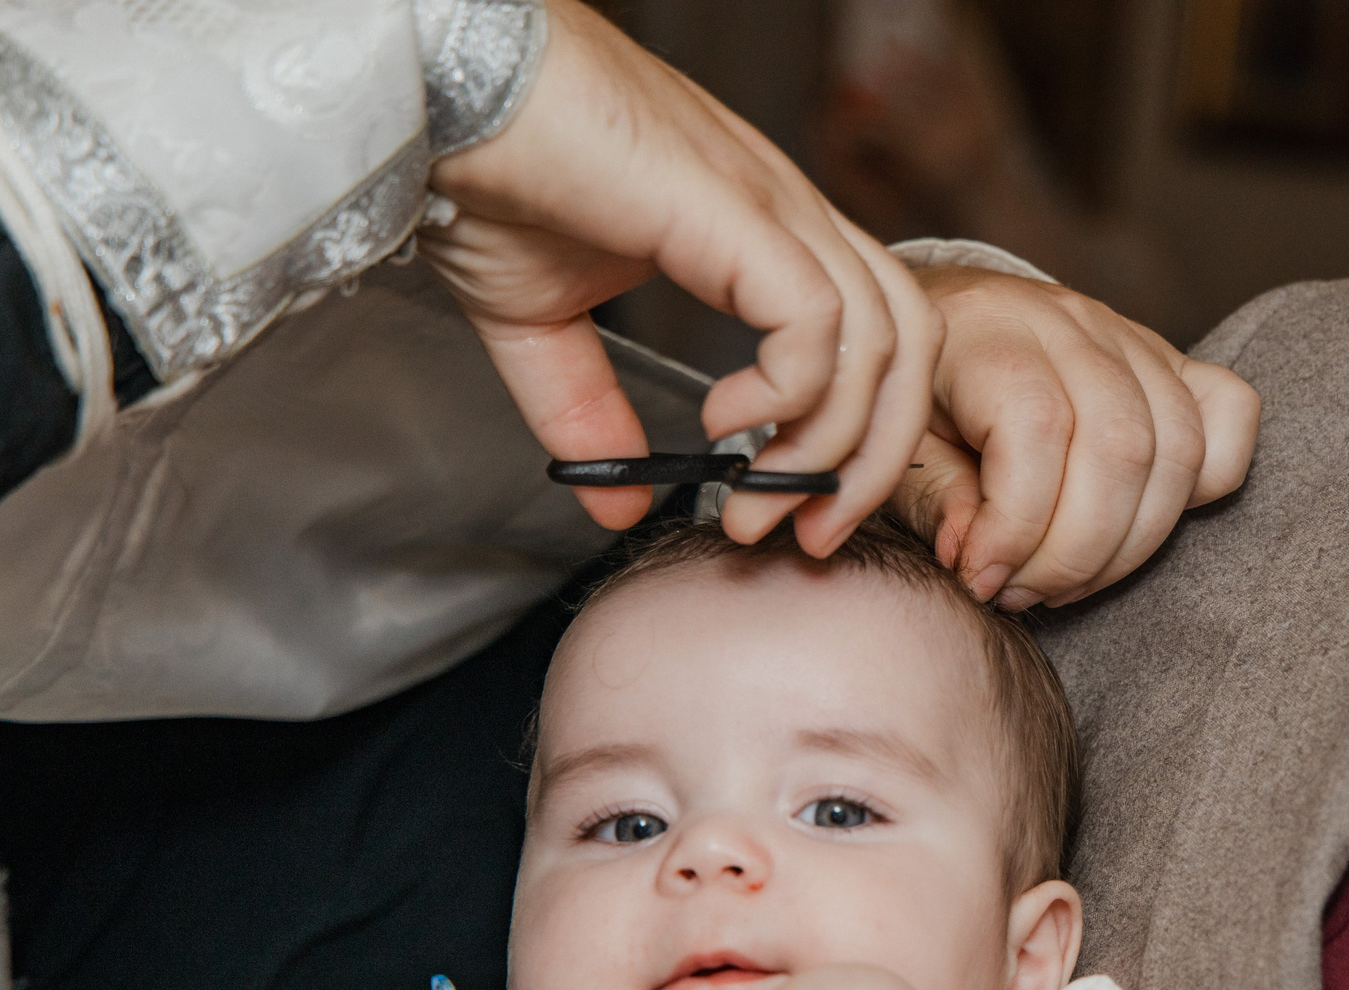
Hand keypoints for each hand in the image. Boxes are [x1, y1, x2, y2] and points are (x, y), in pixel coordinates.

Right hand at [424, 0, 938, 554]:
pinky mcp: (733, 209)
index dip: (858, 438)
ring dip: (830, 447)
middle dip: (873, 460)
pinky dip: (790, 392)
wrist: (438, 97)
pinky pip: (816, 319)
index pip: (877, 335)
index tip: (792, 513)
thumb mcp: (541, 327)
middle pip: (911, 342)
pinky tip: (724, 422)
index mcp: (762, 230)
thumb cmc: (488, 176)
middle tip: (806, 534)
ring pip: (882, 339)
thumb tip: (618, 502)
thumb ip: (590, 413)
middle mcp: (787, 210)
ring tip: (756, 497)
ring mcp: (769, 203)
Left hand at [895, 267, 1259, 610]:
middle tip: (1019, 593)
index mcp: (987, 330)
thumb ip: (934, 498)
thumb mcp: (893, 449)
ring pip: (1179, 447)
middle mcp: (1069, 322)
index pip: (1038, 428)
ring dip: (1128, 546)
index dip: (1016, 527)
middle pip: (1121, 446)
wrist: (941, 326)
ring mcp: (1129, 337)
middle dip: (1074, 554)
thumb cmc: (913, 403)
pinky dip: (1200, 486)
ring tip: (1061, 582)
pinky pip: (1229, 414)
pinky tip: (1129, 526)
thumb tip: (977, 560)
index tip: (979, 580)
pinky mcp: (1171, 362)